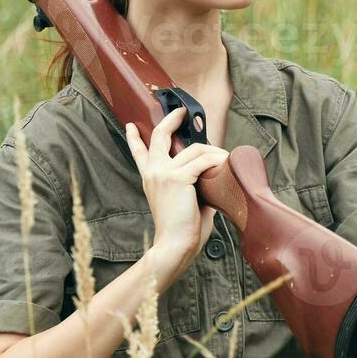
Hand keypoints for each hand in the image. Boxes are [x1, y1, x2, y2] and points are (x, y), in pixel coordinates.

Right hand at [124, 108, 227, 279]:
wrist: (175, 245)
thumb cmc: (183, 229)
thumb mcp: (183, 200)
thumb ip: (193, 183)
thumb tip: (213, 174)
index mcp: (151, 178)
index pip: (138, 152)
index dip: (134, 138)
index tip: (131, 125)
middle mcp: (153, 172)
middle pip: (160, 135)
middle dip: (172, 119)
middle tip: (181, 112)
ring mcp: (163, 173)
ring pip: (195, 149)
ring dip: (214, 151)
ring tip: (225, 158)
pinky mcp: (178, 178)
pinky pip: (203, 160)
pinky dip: (217, 161)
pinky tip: (225, 165)